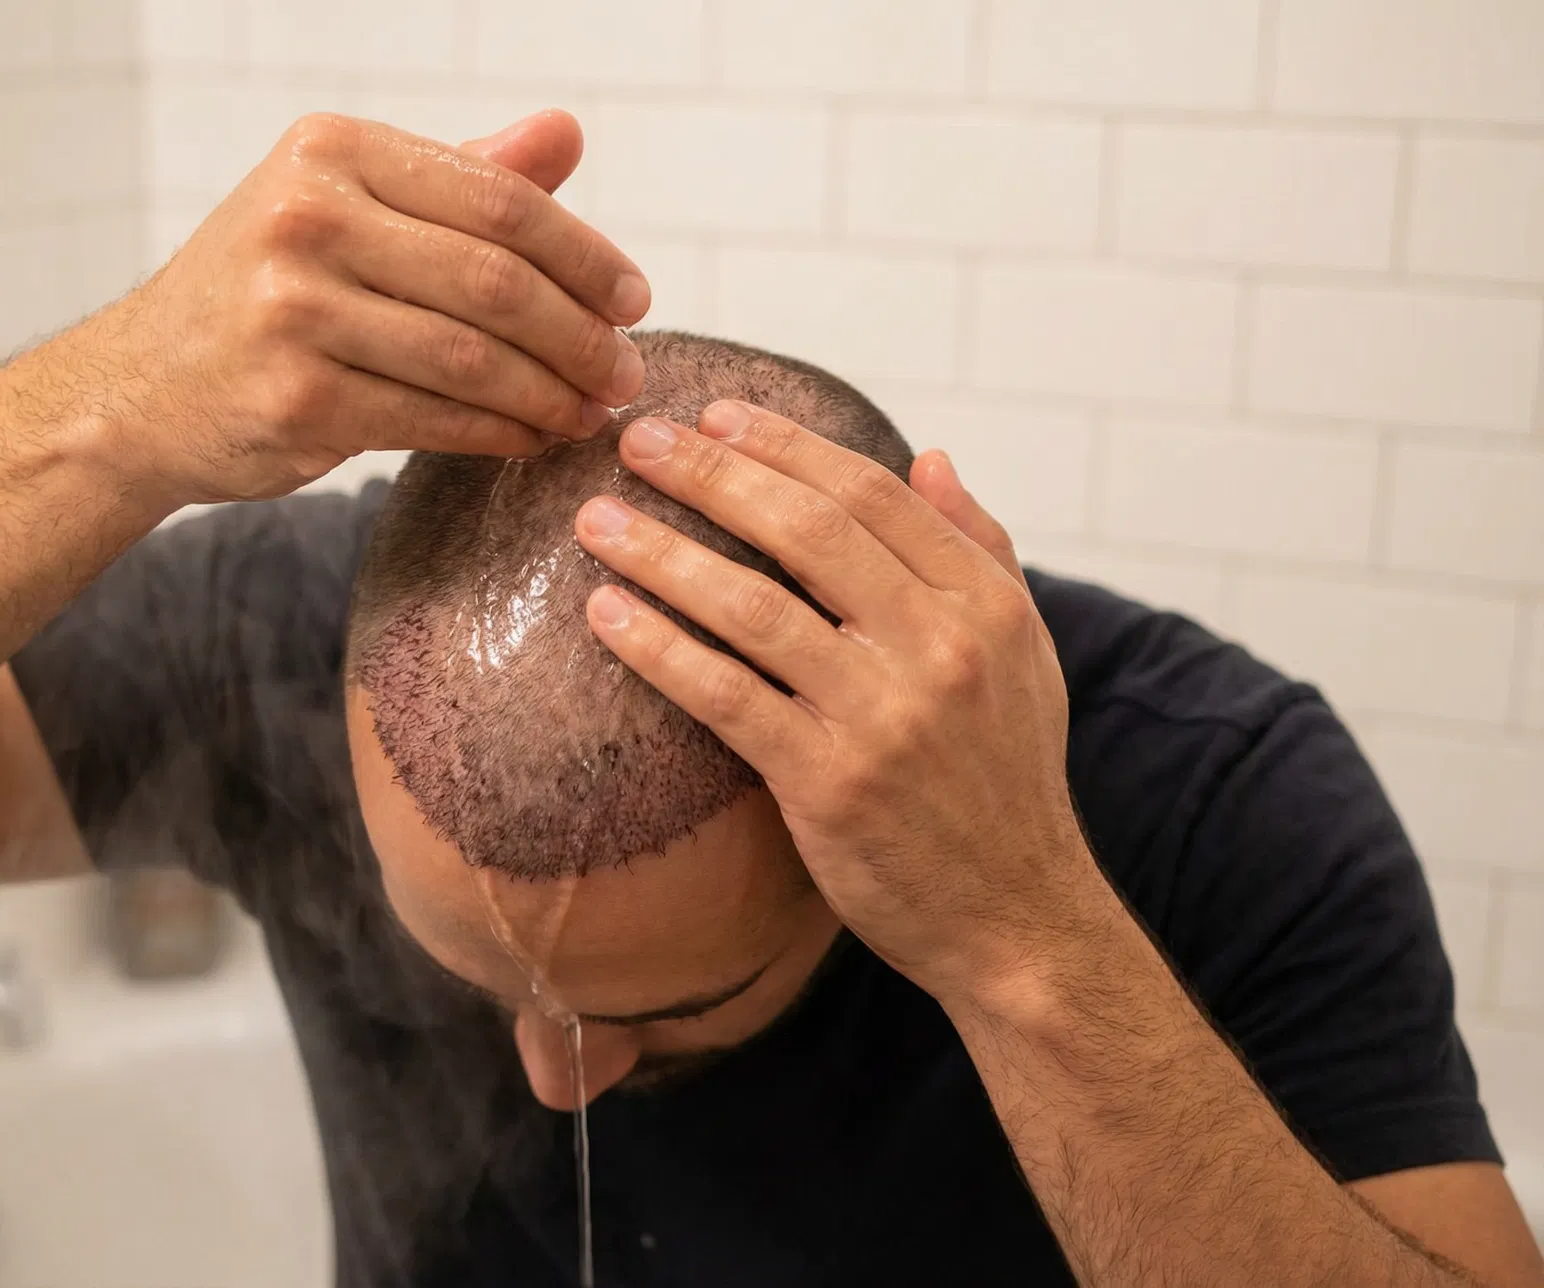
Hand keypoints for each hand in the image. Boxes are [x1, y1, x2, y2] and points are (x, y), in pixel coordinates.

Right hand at [69, 110, 649, 504]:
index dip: (586, 256)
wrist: (139, 391)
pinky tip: (533, 438)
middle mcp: (307, 216)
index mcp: (333, 150)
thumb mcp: (347, 208)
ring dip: (552, 394)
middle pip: (496, 281)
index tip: (634, 300)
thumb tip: (566, 132)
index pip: (500, 200)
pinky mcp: (295, 396)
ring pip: (473, 358)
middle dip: (581, 336)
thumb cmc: (262, 293)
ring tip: (592, 411)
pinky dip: (500, 433)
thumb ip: (459, 177)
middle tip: (627, 371)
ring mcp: (294, 308)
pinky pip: (434, 418)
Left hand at [572, 403, 1104, 1000]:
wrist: (1016, 921)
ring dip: (663, 553)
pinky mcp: (829, 783)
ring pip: (754, 606)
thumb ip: (980, 549)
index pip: (870, 494)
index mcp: (984, 603)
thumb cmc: (1005, 780)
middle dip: (710, 476)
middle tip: (633, 441)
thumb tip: (927, 456)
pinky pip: (726, 696)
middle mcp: (940, 647)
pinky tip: (606, 615)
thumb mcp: (1023, 653)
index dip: (785, 446)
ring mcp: (884, 715)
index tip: (713, 416)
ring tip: (595, 520)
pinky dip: (660, 649)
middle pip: (806, 531)